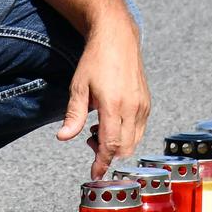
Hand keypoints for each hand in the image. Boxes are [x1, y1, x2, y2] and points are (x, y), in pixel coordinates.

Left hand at [55, 13, 148, 177]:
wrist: (118, 37)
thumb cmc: (96, 59)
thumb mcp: (78, 86)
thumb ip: (73, 115)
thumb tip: (63, 137)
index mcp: (114, 104)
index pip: (111, 145)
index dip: (102, 163)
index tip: (95, 173)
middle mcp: (133, 107)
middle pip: (124, 148)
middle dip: (108, 154)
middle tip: (90, 141)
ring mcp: (143, 105)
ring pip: (134, 141)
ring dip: (117, 144)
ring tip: (98, 129)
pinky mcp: (147, 102)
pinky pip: (140, 129)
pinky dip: (126, 134)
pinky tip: (111, 121)